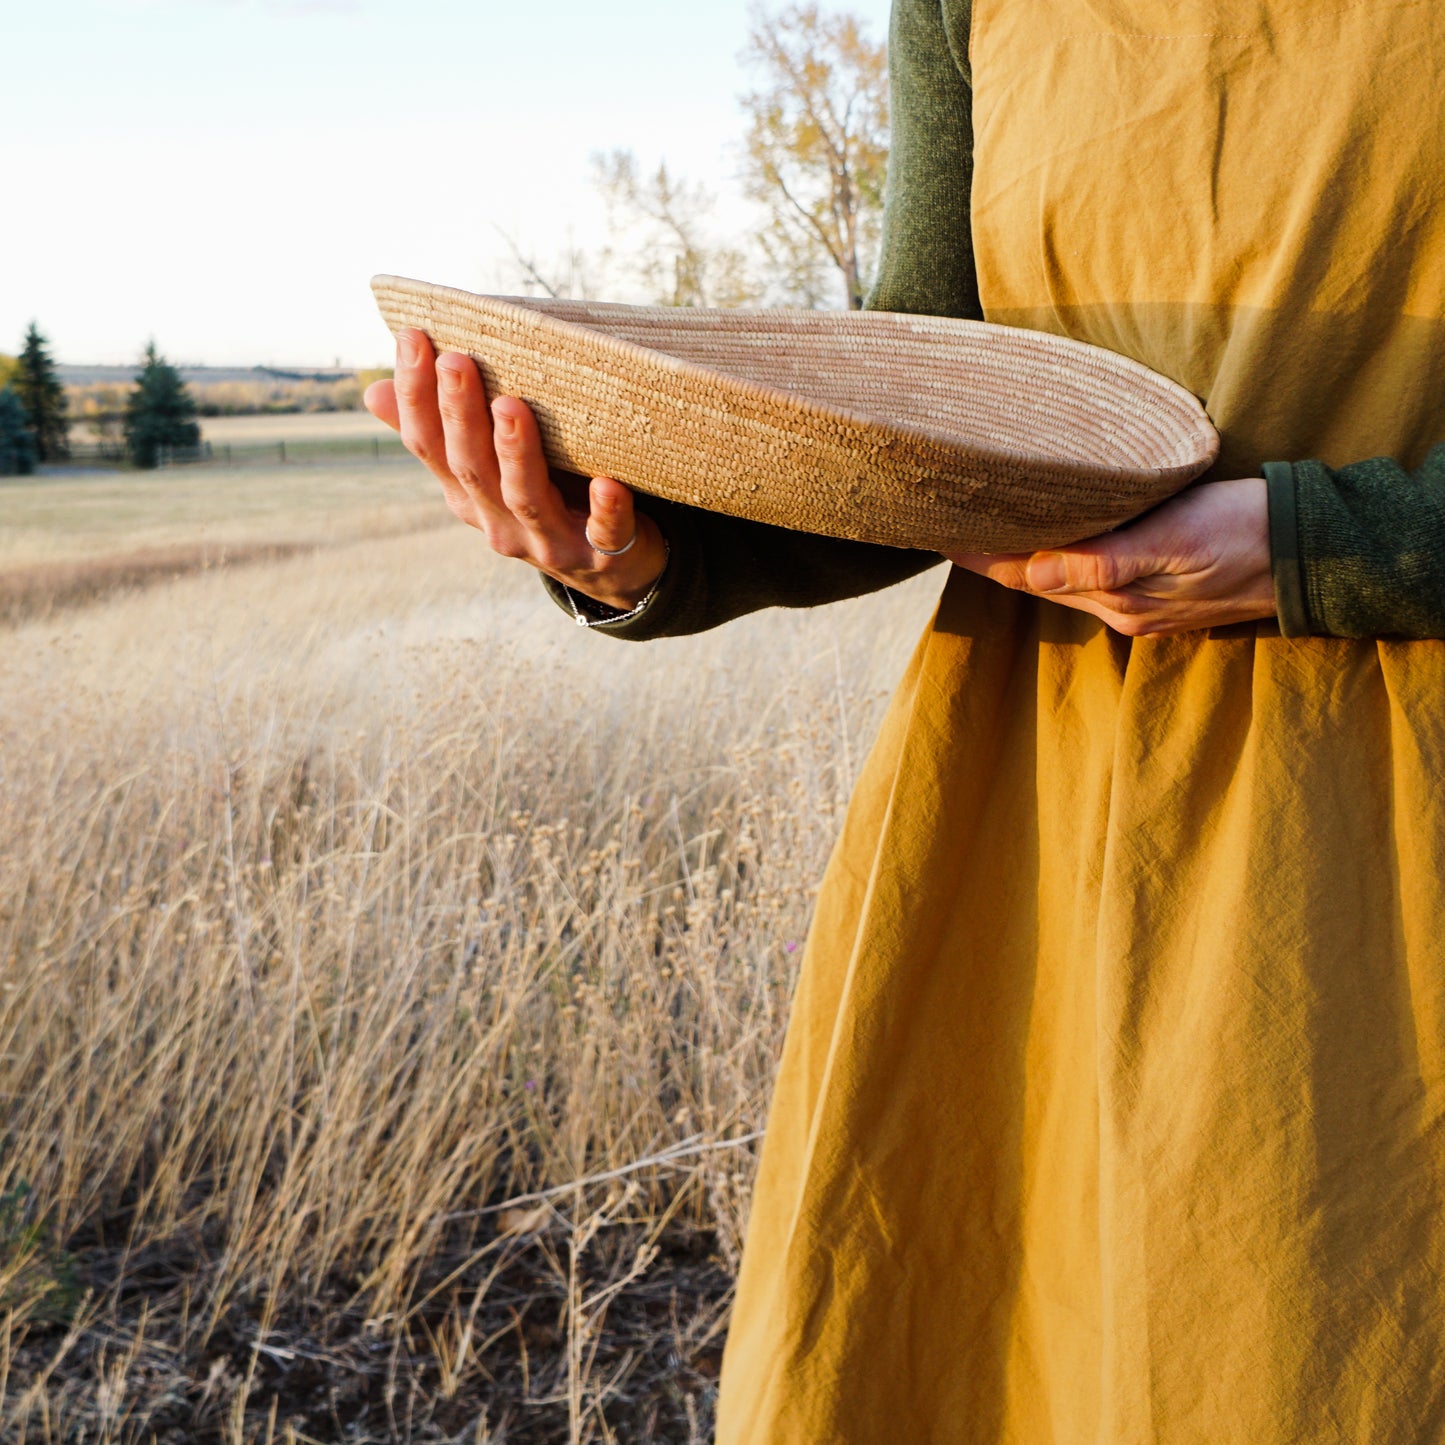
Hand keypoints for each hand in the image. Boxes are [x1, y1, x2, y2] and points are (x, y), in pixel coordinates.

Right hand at [364, 329, 666, 609]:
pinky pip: (604, 534)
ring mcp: (548, 543)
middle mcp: (499, 523)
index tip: (412, 336)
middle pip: (472, 469)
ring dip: (516, 453)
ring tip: (512, 407)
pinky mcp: (602, 555)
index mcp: (467, 496)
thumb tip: (372, 392)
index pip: (429, 447)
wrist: (610, 572)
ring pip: (526, 498)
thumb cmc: (547, 499)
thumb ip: (442, 434)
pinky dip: (605, 511)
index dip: (415, 397)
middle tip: (455, 361)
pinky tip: (608, 484)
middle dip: (460, 415)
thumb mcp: (488, 473)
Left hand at [949, 478, 1275, 635]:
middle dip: (990, 554)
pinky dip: (1062, 555)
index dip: (978, 555)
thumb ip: (1104, 562)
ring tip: (983, 524)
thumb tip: (1032, 577)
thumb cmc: (1247, 533)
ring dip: (1021, 555)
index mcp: (1116, 597)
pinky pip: (1092, 575)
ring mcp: (1139, 603)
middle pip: (1034, 580)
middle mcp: (1119, 608)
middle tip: (945, 518)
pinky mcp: (1159, 591)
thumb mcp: (1176, 539)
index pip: (1024, 575)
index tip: (935, 531)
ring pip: (1060, 578)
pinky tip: (1051, 535)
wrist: (1317, 554)